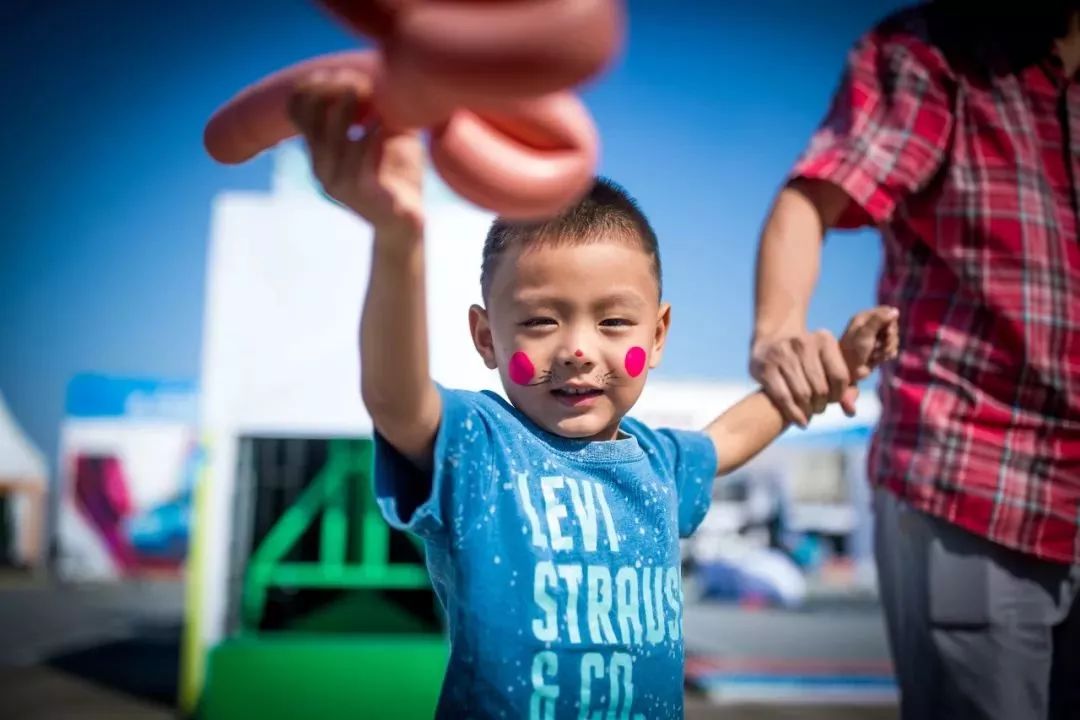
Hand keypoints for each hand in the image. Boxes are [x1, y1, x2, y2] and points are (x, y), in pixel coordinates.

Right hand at [289, 70, 423, 240]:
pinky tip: (382, 123)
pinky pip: (355, 160)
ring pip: (328, 138)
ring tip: (366, 91)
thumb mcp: (386, 131)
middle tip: (359, 81)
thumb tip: (377, 71)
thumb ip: (377, 107)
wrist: (407, 220)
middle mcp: (319, 164)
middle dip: (330, 92)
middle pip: (307, 117)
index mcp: (319, 148)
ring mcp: (334, 181)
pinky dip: (368, 137)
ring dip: (345, 110)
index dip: (315, 85)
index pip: (296, 108)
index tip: (345, 75)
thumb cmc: (398, 173)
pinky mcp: (355, 194)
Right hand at [750, 329, 851, 427]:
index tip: (832, 400)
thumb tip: (851, 411)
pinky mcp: (765, 368)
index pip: (840, 377)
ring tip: (808, 413)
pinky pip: (784, 398)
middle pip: (821, 389)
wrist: (771, 338)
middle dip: (821, 405)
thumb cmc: (805, 357)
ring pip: (803, 395)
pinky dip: (794, 414)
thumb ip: (845, 385)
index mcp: (824, 339)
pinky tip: (799, 421)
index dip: (839, 395)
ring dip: (808, 411)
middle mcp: (803, 344)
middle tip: (817, 408)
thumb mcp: (827, 362)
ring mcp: (782, 355)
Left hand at [836, 305, 899, 405]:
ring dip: (887, 348)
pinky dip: (887, 354)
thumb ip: (879, 320)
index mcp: (864, 317)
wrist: (848, 371)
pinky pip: (892, 348)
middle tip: (878, 345)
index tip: (887, 332)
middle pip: (893, 325)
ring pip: (894, 338)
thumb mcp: (865, 333)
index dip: (890, 322)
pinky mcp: (879, 348)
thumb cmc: (853, 350)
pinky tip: (877, 359)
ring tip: (874, 354)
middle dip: (890, 337)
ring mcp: (875, 337)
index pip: (887, 311)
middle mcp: (870, 325)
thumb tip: (895, 310)